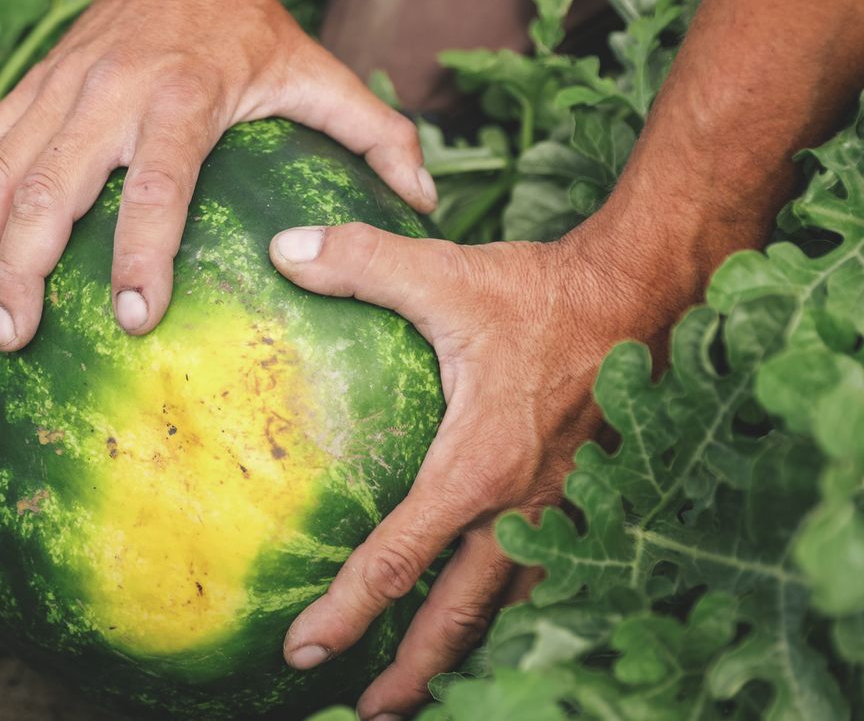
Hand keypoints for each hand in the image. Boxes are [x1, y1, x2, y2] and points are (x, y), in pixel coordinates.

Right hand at [0, 0, 437, 348]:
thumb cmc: (251, 30)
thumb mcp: (320, 74)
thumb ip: (376, 138)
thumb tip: (427, 206)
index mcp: (184, 99)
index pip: (157, 188)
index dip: (141, 256)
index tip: (131, 319)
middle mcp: (111, 93)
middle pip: (50, 190)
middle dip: (22, 270)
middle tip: (11, 338)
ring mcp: (61, 86)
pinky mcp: (33, 83)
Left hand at [269, 216, 693, 719]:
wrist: (643, 297)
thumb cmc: (543, 295)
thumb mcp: (446, 273)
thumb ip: (361, 263)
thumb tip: (283, 252)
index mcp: (476, 468)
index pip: (399, 558)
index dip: (348, 611)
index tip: (303, 652)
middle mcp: (518, 507)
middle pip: (457, 615)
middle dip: (411, 671)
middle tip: (367, 710)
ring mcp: (555, 512)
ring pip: (503, 606)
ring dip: (460, 650)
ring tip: (421, 685)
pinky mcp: (578, 501)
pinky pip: (536, 575)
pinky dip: (502, 609)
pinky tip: (484, 612)